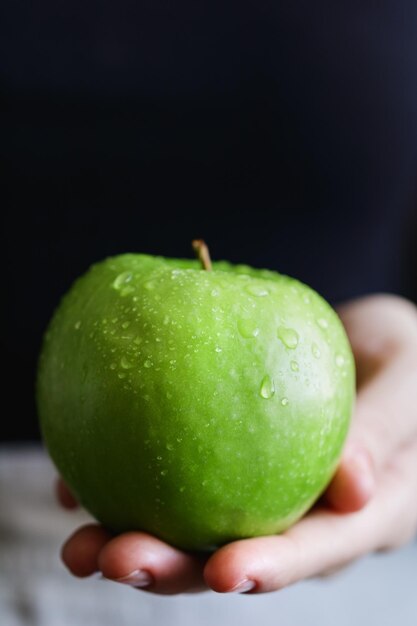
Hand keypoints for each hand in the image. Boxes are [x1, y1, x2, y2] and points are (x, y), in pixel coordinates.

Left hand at [59, 294, 416, 593]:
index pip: (317, 548)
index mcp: (363, 510)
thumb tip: (348, 486)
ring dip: (137, 536)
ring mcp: (262, 491)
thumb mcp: (408, 380)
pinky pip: (179, 479)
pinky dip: (129, 482)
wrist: (375, 350)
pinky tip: (81, 483)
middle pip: (239, 553)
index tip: (224, 572)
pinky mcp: (229, 462)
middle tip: (113, 559)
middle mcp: (305, 514)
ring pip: (197, 526)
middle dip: (176, 566)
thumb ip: (383, 430)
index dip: (272, 566)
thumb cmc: (405, 360)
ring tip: (79, 541)